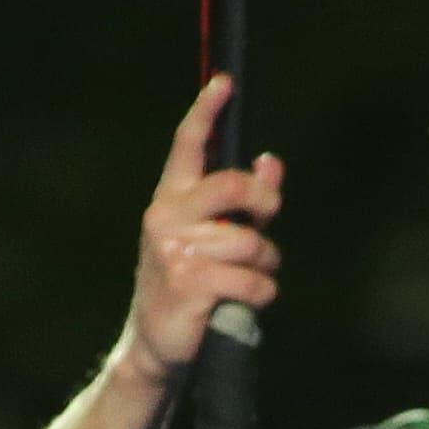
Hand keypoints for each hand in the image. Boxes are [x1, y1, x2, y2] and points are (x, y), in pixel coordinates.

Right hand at [111, 75, 284, 391]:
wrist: (158, 345)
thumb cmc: (190, 287)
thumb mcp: (212, 239)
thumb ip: (242, 204)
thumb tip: (271, 161)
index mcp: (170, 200)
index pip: (187, 146)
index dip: (206, 111)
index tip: (224, 82)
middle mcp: (165, 218)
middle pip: (230, 186)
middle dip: (263, 202)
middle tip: (269, 217)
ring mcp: (175, 251)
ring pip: (250, 242)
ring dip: (266, 265)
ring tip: (252, 279)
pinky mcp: (189, 284)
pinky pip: (252, 279)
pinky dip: (261, 293)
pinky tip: (245, 302)